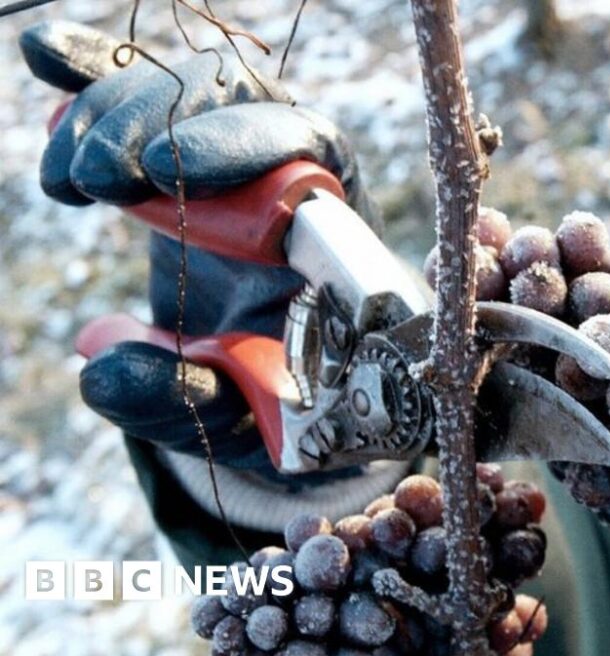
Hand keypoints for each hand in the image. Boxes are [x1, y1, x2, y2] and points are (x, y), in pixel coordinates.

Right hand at [22, 21, 375, 475]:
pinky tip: (48, 59)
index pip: (311, 148)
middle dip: (159, 125)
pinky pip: (153, 95)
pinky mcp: (194, 153)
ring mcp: (246, 157)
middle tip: (93, 181)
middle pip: (243, 101)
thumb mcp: (244, 419)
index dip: (238, 145)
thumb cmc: (286, 402)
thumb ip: (186, 399)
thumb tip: (100, 366)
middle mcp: (299, 176)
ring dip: (118, 112)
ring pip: (194, 91)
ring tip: (64, 178)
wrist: (280, 387)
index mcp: (338, 233)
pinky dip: (100, 76)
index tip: (154, 173)